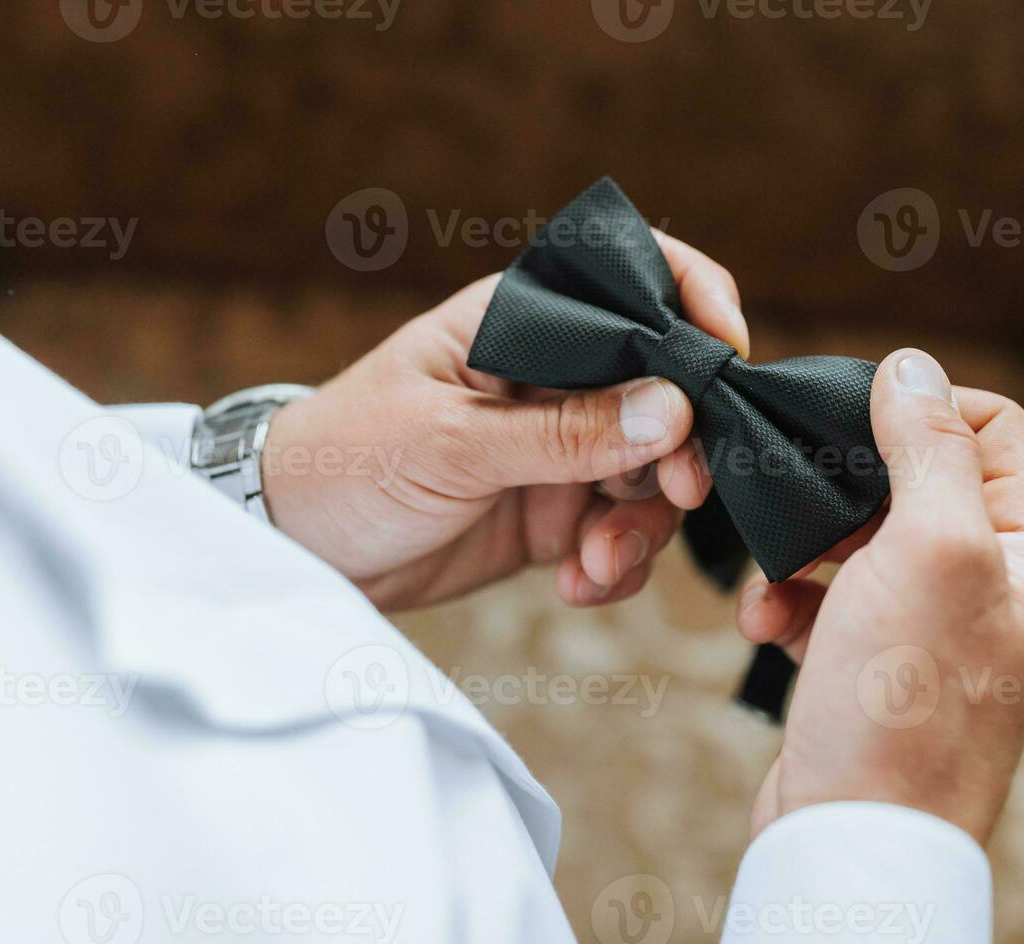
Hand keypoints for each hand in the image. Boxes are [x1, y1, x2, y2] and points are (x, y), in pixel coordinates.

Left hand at [261, 231, 749, 611]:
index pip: (635, 281)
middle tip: (677, 493)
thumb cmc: (347, 461)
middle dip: (683, 447)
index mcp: (522, 320)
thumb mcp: (451, 444)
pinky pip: (619, 532)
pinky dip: (614, 563)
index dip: (695, 305)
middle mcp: (553, 375)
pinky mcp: (552, 510)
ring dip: (643, 524)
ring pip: (652, 473)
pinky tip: (576, 582)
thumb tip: (676, 409)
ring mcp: (558, 445)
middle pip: (665, 391)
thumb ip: (563, 432)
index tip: (728, 361)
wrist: (295, 547)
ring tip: (596, 562)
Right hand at [736, 349, 1023, 843]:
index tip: (849, 419)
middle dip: (842, 484)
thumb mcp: (928, 550)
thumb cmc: (904, 704)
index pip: (993, 425)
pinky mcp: (869, 657)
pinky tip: (764, 622)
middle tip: (796, 497)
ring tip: (775, 574)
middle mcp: (989, 578)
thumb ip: (928, 448)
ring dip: (802, 543)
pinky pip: (822, 592)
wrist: (852, 832)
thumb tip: (911, 366)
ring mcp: (927, 621)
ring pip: (855, 533)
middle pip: (912, 475)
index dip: (921, 408)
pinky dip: (784, 596)